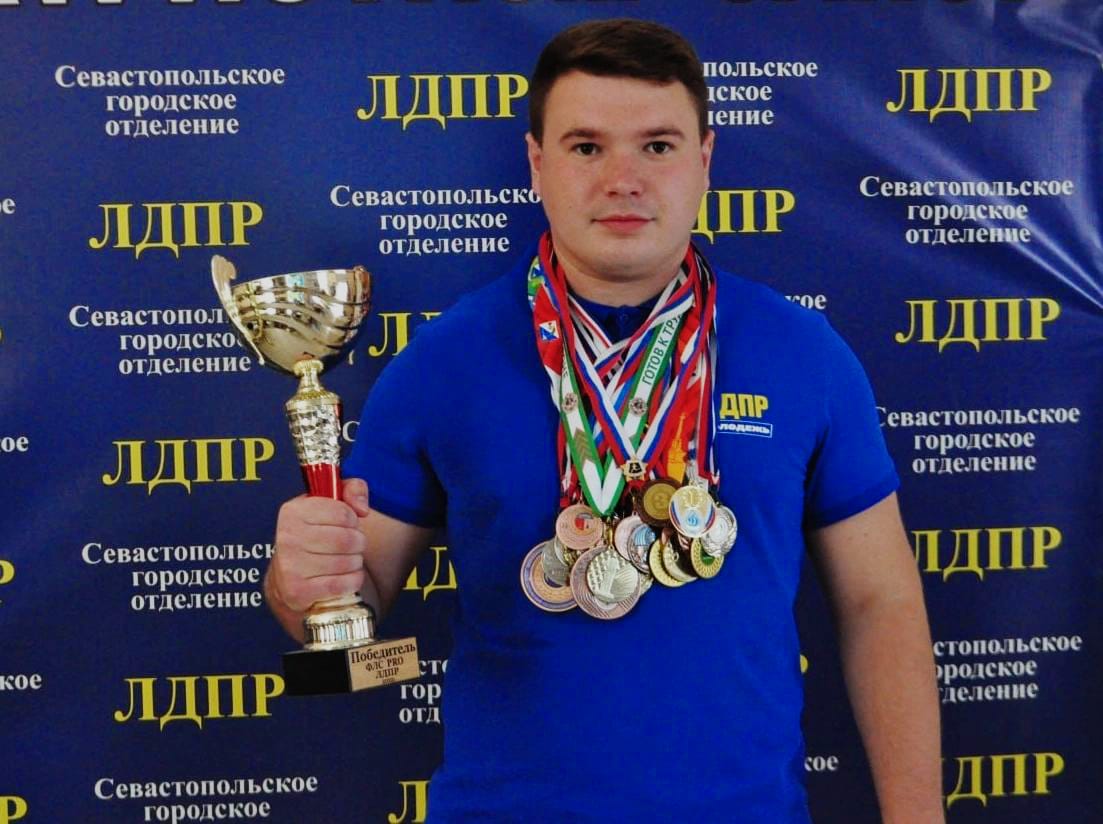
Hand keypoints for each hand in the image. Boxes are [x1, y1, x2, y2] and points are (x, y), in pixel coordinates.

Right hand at [269, 478, 371, 612]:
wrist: (288, 577)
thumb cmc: (315, 535)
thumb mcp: (331, 503)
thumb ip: (353, 489)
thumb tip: (362, 508)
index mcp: (293, 512)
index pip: (344, 513)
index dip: (352, 520)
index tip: (346, 524)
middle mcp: (288, 538)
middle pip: (348, 540)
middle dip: (357, 543)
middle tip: (350, 546)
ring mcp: (291, 566)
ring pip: (347, 562)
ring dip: (355, 563)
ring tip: (344, 560)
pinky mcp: (298, 591)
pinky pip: (343, 584)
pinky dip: (352, 581)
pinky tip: (344, 577)